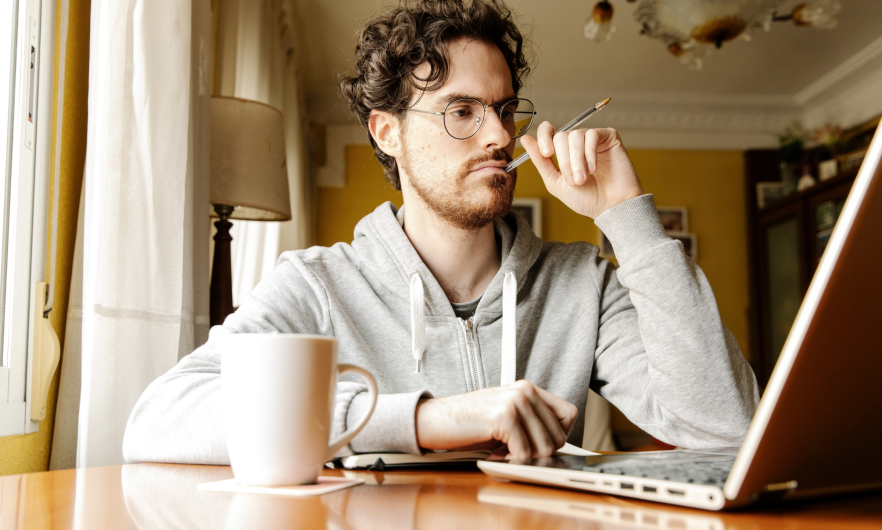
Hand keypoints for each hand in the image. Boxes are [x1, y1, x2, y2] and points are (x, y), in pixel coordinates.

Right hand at [415, 380, 577, 458]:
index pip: (569, 415)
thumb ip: (531, 422)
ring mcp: (515, 402)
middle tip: (514, 453)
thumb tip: (556, 445)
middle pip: (558, 436)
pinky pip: (524, 452)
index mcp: (528, 389)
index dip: (558, 435)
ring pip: (544, 447)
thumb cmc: (468, 423)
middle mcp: (525, 391)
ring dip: (523, 459)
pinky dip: (510, 461)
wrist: (434, 420)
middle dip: (539, 453)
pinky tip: (493, 454)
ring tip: (502, 453)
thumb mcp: (506, 416)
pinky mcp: (504, 416)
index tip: (538, 445)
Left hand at [520, 124, 643, 218]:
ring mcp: (592, 138)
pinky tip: (594, 168)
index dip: (544, 137)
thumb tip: (525, 139)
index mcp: (562, 151)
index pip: (548, 130)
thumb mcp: (556, 182)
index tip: (547, 154)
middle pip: (561, 135)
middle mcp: (576, 142)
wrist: (610, 207)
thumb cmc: (585, 198)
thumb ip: (540, 161)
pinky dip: (590, 154)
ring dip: (577, 160)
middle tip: (574, 180)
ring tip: (584, 178)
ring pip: (575, 135)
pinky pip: (592, 135)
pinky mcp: (608, 136)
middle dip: (564, 161)